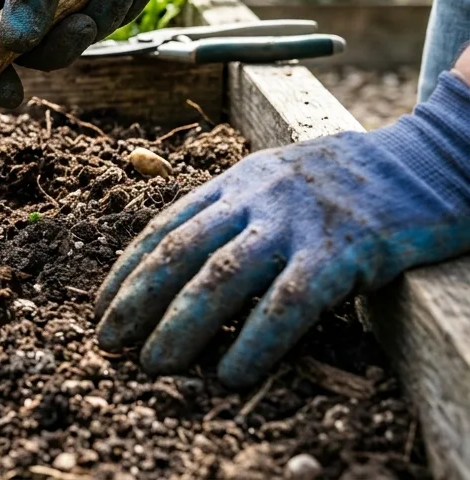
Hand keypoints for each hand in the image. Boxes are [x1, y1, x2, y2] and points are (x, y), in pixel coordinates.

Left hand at [94, 72, 469, 388]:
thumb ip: (235, 210)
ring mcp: (298, 222)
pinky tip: (231, 374)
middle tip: (108, 343)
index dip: (126, 270)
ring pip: (220, 278)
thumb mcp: (278, 179)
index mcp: (236, 180)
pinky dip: (254, 342)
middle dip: (136, 301)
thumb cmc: (350, 179)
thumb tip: (186, 264)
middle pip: (179, 251)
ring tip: (154, 365)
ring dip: (179, 326)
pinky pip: (288, 303)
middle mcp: (257, 197)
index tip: (99, 307)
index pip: (164, 225)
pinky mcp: (343, 251)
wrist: (433, 159)